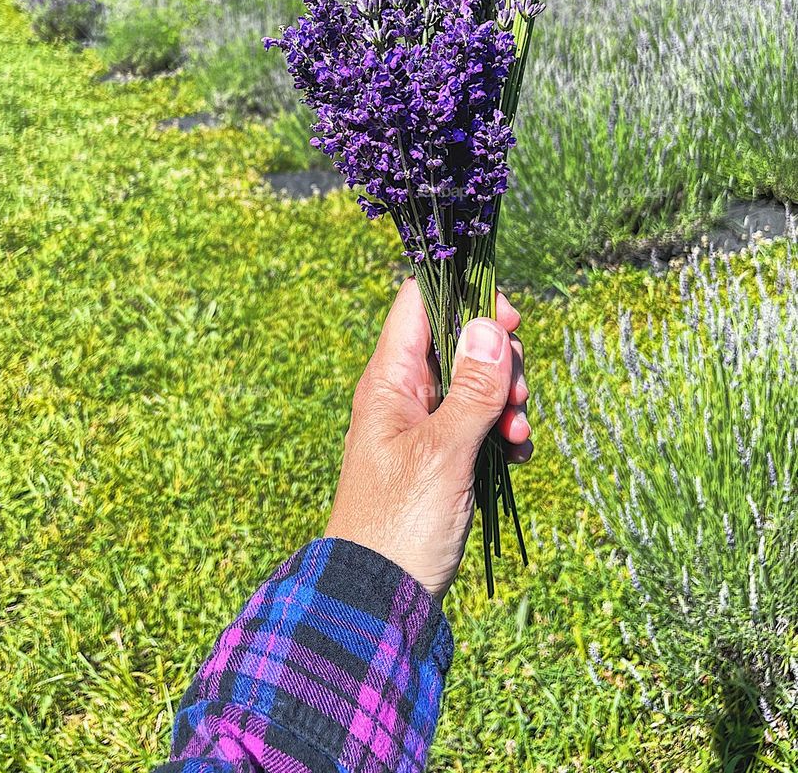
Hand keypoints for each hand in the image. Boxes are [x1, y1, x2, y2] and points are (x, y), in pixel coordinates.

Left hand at [324, 278, 531, 599]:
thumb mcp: (444, 452)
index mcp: (389, 379)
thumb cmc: (400, 523)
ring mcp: (422, 424)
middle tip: (515, 400)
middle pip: (459, 339)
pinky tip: (515, 457)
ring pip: (475, 383)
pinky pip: (478, 423)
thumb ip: (472, 388)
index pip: (421, 301)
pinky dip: (500, 433)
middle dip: (500, 362)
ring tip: (515, 439)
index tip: (509, 320)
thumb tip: (488, 323)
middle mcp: (404, 393)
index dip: (466, 297)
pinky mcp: (441, 456)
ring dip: (506, 402)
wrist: (379, 597)